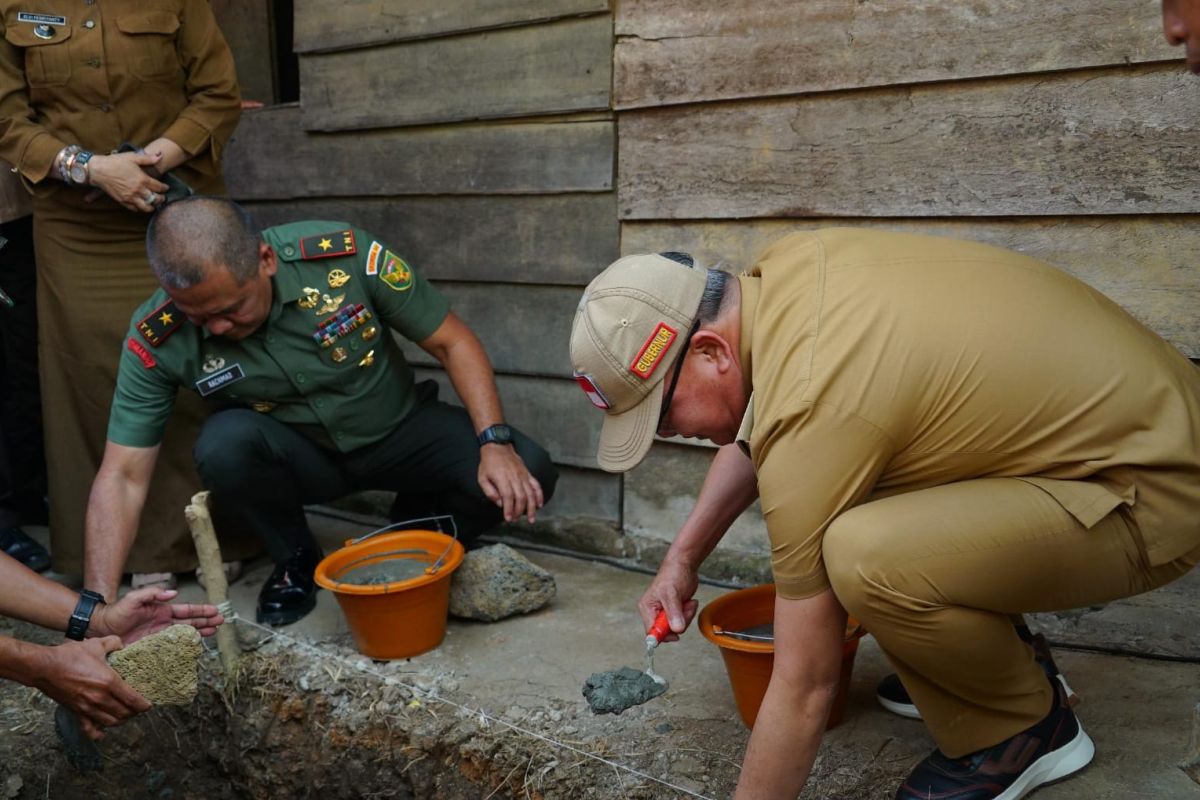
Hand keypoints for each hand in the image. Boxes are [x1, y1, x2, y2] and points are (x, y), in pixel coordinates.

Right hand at [33, 638, 149, 739]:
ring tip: (124, 715)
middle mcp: (100, 698)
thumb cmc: (70, 655)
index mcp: (109, 682)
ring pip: (110, 722)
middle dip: (134, 712)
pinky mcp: (76, 712)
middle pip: (124, 713)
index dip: (143, 705)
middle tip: (137, 707)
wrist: (44, 667)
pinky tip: (102, 733)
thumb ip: (113, 643)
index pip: (133, 700)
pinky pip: (88, 729)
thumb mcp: (95, 644)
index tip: (149, 705)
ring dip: (120, 721)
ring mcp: (87, 708)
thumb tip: (122, 644)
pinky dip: (97, 733)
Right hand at [84, 152, 168, 212]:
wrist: (98, 170)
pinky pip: (135, 209)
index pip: (159, 187)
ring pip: (146, 207)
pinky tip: (141, 204)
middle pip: (155, 199)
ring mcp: (130, 197)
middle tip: (162, 197)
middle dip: (161, 198)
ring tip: (154, 203)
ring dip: (152, 206)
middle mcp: (138, 190)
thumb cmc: (115, 162)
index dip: (164, 188)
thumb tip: (160, 156)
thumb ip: (147, 158)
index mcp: (142, 179)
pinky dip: (140, 208)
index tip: (165, 188)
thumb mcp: (132, 157)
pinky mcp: (122, 201)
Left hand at [91, 587, 223, 643]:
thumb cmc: (117, 612)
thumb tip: (173, 593)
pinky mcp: (153, 648)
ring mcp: (160, 636)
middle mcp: (164, 623)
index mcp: (163, 611)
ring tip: (214, 632)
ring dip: (200, 632)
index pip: (187, 611)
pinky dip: (185, 647)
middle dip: (207, 621)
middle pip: (191, 622)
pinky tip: (194, 648)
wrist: (101, 629)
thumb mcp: (134, 598)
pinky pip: (173, 647)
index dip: (202, 611)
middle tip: (222, 622)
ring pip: (185, 634)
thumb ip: (152, 593)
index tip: (216, 611)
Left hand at [477, 444, 543, 522]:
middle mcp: (515, 477)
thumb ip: (490, 492)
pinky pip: (536, 485)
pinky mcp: (528, 473)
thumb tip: (500, 504)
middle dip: (519, 511)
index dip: (509, 510)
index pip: (508, 497)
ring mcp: (523, 475)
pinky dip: (539, 495)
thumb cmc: (489, 463)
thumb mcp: (482, 478)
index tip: (508, 519)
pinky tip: (540, 505)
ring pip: (530, 494)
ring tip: (531, 518)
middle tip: (515, 519)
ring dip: (531, 508)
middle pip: (521, 497)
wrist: (497, 446)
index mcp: (503, 479)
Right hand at [638, 556, 699, 641]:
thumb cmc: (674, 574)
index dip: (664, 635)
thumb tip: (676, 630)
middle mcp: (654, 613)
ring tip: (687, 602)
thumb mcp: (672, 594)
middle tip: (684, 608)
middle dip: (679, 621)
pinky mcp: (674, 612)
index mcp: (647, 608)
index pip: (652, 632)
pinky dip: (689, 613)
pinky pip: (683, 621)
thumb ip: (673, 612)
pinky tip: (688, 602)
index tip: (676, 634)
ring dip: (686, 616)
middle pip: (667, 632)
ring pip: (677, 627)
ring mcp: (665, 613)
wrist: (684, 565)